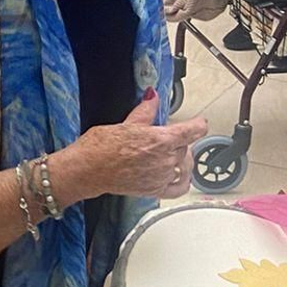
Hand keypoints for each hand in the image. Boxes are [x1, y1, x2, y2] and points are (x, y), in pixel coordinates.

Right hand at [54, 92, 207, 203]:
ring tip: (169, 153)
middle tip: (162, 138)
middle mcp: (165, 159)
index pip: (194, 130)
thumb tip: (152, 96)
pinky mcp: (154, 190)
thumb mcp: (127, 123)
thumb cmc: (101, 147)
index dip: (198, 124)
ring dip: (180, 158)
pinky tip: (180, 175)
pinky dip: (183, 180)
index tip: (198, 123)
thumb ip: (146, 110)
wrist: (87, 169)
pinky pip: (179, 187)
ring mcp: (161, 176)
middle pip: (186, 147)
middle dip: (178, 141)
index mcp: (161, 139)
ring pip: (183, 165)